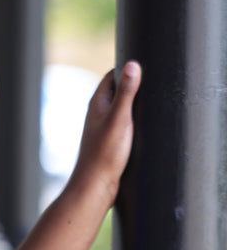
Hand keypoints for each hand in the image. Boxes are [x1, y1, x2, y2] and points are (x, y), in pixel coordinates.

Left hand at [67, 60, 141, 210]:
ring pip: (120, 109)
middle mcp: (97, 113)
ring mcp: (102, 128)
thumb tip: (133, 64)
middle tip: (155, 83)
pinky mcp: (109, 142)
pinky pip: (123, 124)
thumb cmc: (105, 152)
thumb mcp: (120, 118)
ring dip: (134, 105)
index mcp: (97, 103)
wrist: (95, 185)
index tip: (145, 64)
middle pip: (117, 91)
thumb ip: (126, 92)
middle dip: (133, 85)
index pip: (112, 76)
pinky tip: (144, 128)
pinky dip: (133, 121)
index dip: (127, 68)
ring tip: (152, 103)